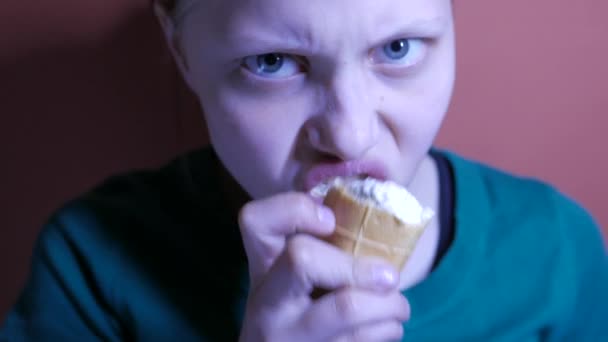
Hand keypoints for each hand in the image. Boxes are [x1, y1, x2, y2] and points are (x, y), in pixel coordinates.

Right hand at [238, 193, 409, 340]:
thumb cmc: (299, 312)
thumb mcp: (293, 277)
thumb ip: (320, 245)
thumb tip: (374, 218)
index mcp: (263, 270)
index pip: (256, 221)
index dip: (295, 210)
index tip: (330, 222)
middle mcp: (267, 303)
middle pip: (303, 259)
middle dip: (361, 267)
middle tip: (391, 276)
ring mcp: (289, 337)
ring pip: (348, 307)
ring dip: (390, 304)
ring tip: (396, 305)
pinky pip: (365, 341)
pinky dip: (388, 330)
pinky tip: (384, 327)